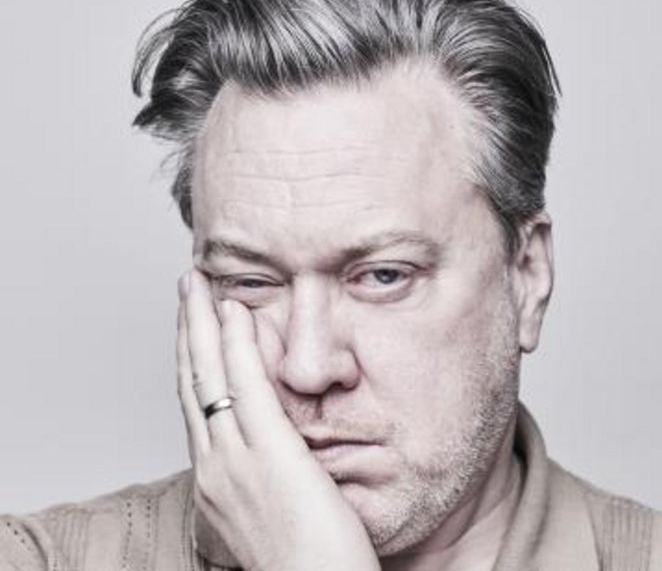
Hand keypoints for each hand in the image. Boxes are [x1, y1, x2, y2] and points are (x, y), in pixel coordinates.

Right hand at [177, 269, 379, 570]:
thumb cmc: (307, 564)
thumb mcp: (275, 510)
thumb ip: (270, 472)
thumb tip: (283, 447)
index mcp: (215, 480)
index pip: (196, 404)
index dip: (192, 359)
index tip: (194, 327)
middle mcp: (213, 467)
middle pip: (190, 382)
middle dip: (187, 330)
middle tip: (186, 288)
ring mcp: (235, 461)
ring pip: (207, 376)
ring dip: (202, 323)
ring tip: (198, 285)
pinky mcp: (269, 456)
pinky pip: (247, 387)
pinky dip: (237, 345)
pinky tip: (236, 312)